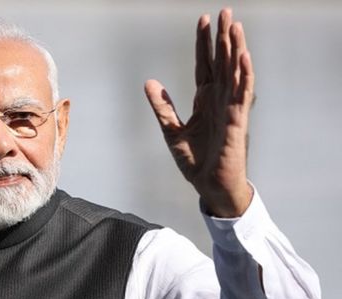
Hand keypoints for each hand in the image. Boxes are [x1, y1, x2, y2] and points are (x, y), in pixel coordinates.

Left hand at [144, 8, 253, 217]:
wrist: (208, 186)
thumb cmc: (195, 160)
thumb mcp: (171, 130)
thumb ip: (162, 106)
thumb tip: (149, 82)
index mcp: (205, 101)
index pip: (204, 65)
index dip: (203, 44)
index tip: (202, 20)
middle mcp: (219, 100)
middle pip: (222, 62)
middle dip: (222, 37)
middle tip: (224, 11)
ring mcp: (230, 109)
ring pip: (234, 72)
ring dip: (235, 49)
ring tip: (235, 25)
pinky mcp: (237, 122)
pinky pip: (242, 94)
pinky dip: (244, 75)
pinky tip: (243, 56)